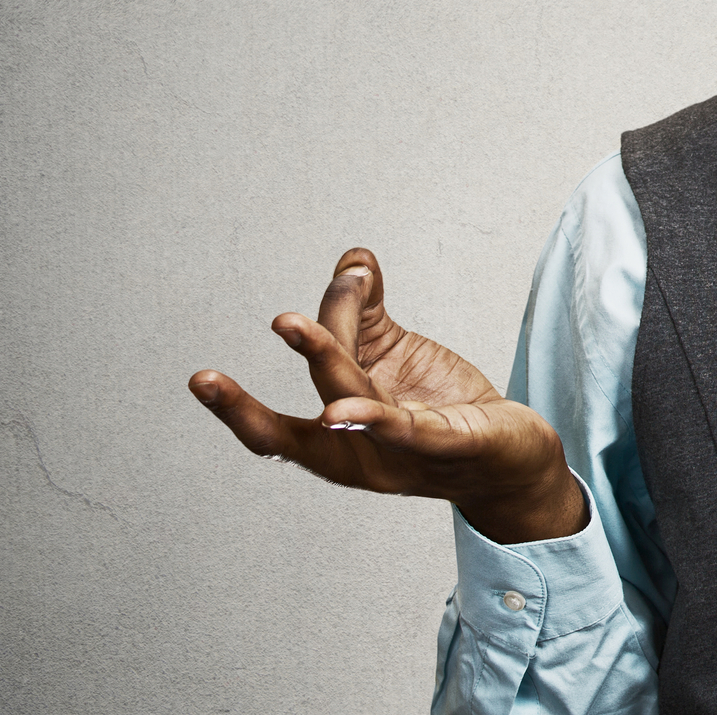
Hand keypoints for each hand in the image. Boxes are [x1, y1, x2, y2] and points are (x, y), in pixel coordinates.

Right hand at [187, 248, 585, 543]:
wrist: (515, 457)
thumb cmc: (447, 410)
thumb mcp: (396, 355)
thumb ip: (365, 310)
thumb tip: (352, 258)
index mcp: (337, 434)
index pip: (285, 414)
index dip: (264, 379)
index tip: (246, 345)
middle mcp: (358, 452)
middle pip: (291, 435)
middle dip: (241, 411)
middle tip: (201, 381)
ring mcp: (401, 452)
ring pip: (352, 410)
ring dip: (324, 364)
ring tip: (291, 327)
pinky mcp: (449, 445)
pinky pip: (407, 430)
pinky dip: (377, 418)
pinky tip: (349, 410)